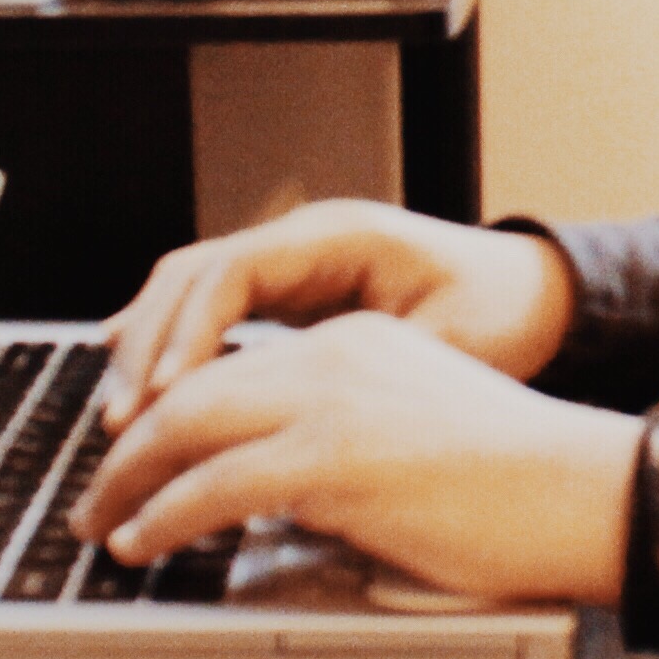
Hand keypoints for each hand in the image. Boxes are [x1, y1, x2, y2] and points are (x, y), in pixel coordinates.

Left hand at [69, 311, 636, 605]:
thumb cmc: (520, 490)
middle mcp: (335, 353)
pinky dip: (162, 515)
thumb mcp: (414, 438)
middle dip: (129, 445)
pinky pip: (214, 484)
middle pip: (193, 388)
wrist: (584, 491)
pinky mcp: (333, 457)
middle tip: (95, 492)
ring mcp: (331, 400)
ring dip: (128, 481)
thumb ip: (342, 448)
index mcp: (357, 341)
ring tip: (100, 523)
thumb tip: (277, 504)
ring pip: (187, 427)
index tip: (138, 453)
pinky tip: (140, 541)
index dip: (171, 414)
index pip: (235, 368)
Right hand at [95, 200, 575, 428]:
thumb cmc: (505, 312)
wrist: (539, 298)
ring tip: (120, 416)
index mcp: (339, 238)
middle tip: (122, 420)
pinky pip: (214, 310)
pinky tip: (143, 389)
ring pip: (191, 292)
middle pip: (192, 277)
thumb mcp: (448, 342)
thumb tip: (306, 417)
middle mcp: (306, 241)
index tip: (163, 398)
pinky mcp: (294, 293)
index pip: (231, 273)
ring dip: (150, 349)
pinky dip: (174, 345)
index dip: (187, 335)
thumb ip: (374, 369)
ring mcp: (295, 263)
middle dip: (148, 346)